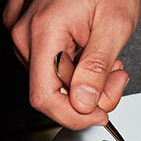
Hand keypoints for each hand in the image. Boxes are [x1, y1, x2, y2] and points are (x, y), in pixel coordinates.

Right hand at [2, 0, 138, 128]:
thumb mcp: (115, 25)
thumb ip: (97, 68)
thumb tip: (83, 103)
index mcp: (45, 32)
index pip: (45, 98)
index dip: (74, 115)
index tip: (98, 114)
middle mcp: (26, 35)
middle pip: (50, 92)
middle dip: (87, 95)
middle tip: (117, 76)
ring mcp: (24, 35)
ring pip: (51, 82)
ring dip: (82, 81)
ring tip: (105, 58)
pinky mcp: (28, 36)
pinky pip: (47, 68)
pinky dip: (73, 69)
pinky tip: (89, 52)